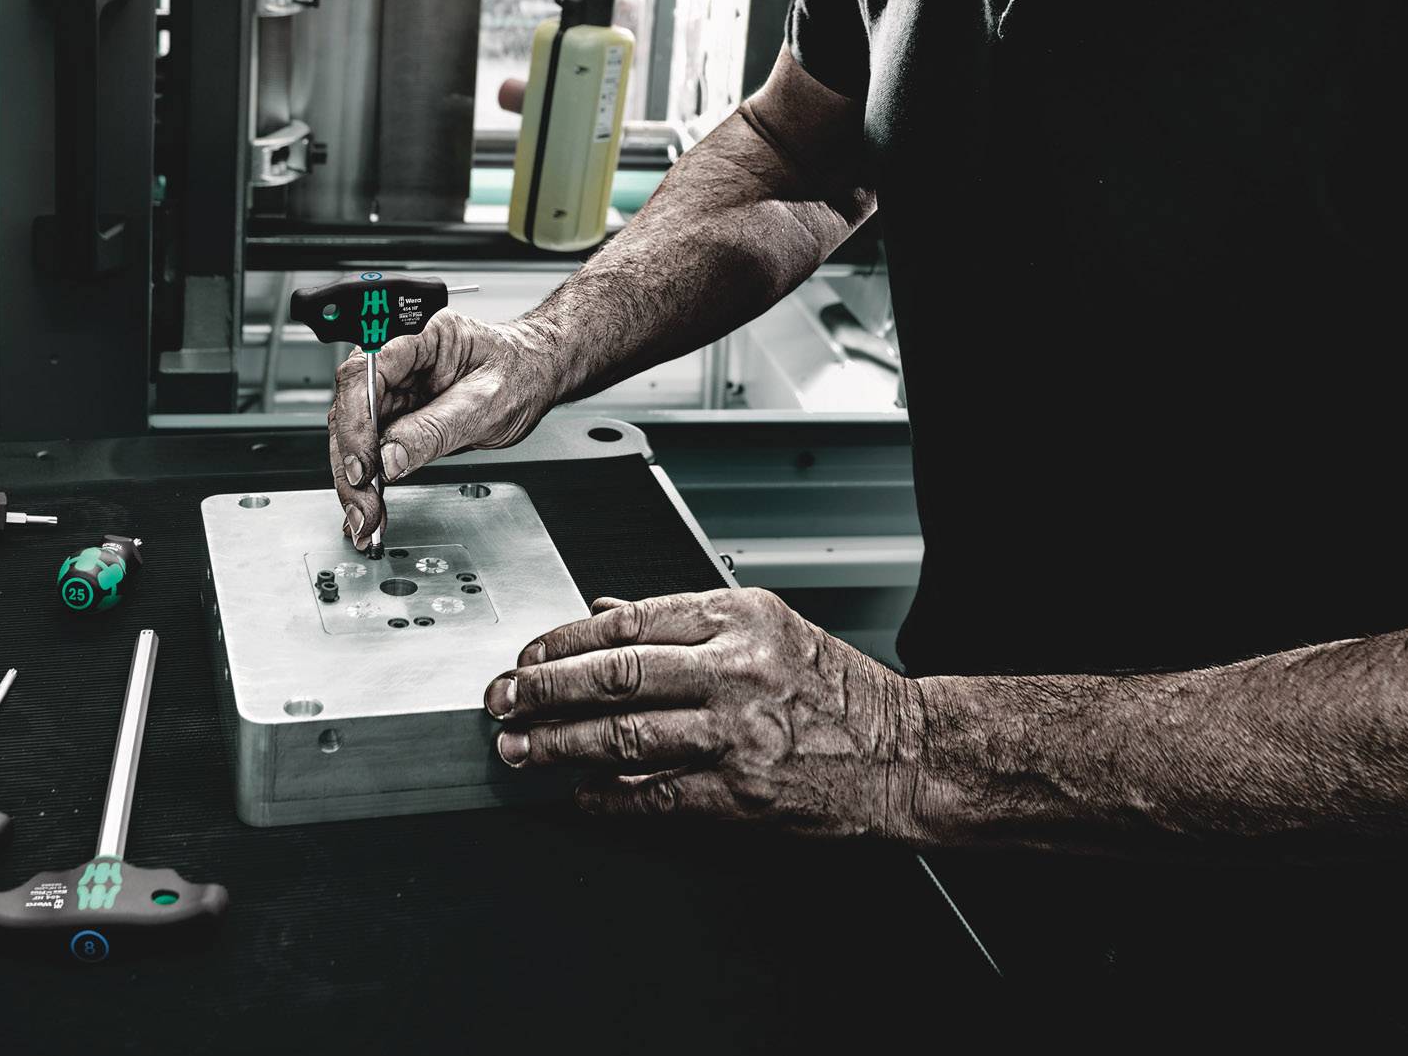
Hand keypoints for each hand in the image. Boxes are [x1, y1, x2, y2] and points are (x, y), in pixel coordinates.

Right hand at [328, 312, 561, 552]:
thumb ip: (436, 429)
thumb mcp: (486, 403)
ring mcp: (393, 388)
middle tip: (364, 505)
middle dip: (351, 464)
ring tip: (367, 518)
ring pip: (353, 435)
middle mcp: (397, 360)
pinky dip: (366, 482)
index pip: (366, 372)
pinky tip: (365, 508)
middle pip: (350, 409)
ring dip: (355, 481)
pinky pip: (370, 449)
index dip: (356, 421)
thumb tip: (390, 458)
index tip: (365, 464)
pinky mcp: (395, 415)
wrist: (533, 379)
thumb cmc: (519, 372)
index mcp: (418, 336)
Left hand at [481, 588, 926, 837]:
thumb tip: (602, 612)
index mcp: (740, 617)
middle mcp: (737, 670)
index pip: (629, 621)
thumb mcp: (766, 627)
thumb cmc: (836, 689)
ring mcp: (738, 734)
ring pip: (625, 736)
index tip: (528, 654)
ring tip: (519, 749)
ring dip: (559, 744)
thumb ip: (683, 620)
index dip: (564, 640)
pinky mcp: (742, 793)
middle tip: (502, 701)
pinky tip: (578, 793)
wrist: (905, 753)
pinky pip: (656, 794)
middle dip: (543, 690)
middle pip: (616, 676)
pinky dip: (608, 794)